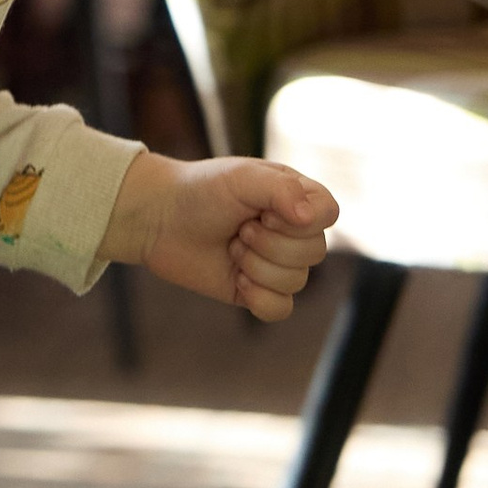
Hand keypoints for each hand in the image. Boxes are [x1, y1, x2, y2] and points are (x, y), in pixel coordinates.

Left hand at [100, 149, 337, 323]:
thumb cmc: (200, 190)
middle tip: (239, 228)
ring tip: (232, 246)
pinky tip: (236, 279)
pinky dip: (258, 297)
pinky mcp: (257, 291)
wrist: (158, 219)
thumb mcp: (241, 178)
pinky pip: (281, 309)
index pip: (329, 215)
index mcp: (297, 198)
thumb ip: (281, 190)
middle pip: (315, 252)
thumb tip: (309, 218)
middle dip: (269, 243)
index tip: (263, 211)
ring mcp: (276, 263)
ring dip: (256, 265)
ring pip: (297, 282)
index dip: (298, 220)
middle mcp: (293, 231)